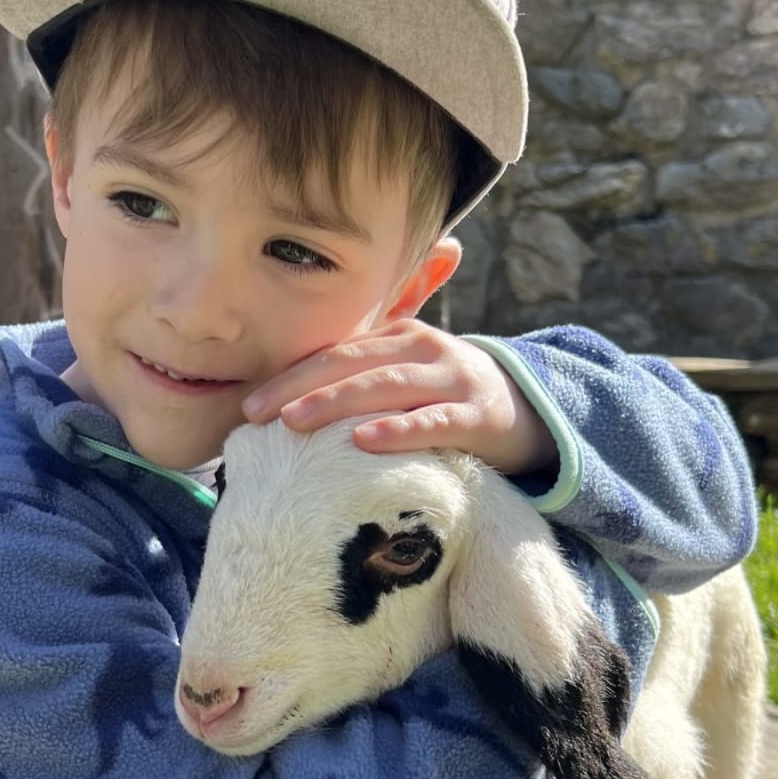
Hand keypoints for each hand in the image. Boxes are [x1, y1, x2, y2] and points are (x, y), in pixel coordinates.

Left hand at [242, 319, 558, 478]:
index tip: (249, 405)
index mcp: (397, 337)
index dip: (289, 376)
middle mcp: (422, 349)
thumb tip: (290, 403)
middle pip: (350, 365)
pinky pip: (432, 422)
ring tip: (294, 423)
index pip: (334, 353)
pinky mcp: (476, 416)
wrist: (528, 409)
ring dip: (335, 403)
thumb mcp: (406, 373)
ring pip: (385, 387)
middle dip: (298, 388)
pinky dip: (398, 430)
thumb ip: (360, 376)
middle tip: (256, 414)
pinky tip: (364, 442)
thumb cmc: (445, 398)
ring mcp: (451, 379)